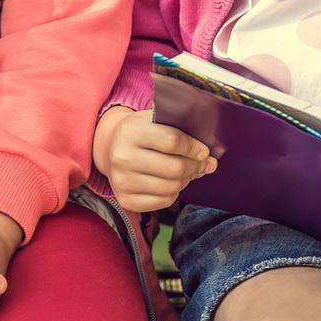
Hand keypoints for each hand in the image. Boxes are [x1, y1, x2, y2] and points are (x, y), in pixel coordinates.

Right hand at [94, 106, 215, 212]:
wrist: (111, 146)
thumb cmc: (143, 131)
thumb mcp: (156, 119)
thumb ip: (181, 130)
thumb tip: (209, 158)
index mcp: (132, 131)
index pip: (173, 141)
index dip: (194, 148)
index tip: (204, 151)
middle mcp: (122, 157)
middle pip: (174, 168)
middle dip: (195, 166)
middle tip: (203, 164)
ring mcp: (121, 180)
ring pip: (171, 187)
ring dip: (187, 180)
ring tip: (190, 172)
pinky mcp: (124, 199)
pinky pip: (162, 201)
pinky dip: (174, 193)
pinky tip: (174, 182)